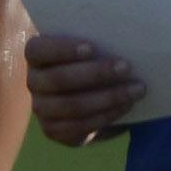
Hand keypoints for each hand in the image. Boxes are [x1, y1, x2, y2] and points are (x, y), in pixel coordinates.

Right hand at [21, 28, 146, 142]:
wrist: (92, 98)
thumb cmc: (94, 62)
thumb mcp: (92, 50)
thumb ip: (99, 42)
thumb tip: (125, 39)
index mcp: (37, 56)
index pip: (38, 50)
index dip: (63, 49)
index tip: (93, 48)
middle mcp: (34, 82)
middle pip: (58, 79)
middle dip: (95, 73)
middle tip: (126, 67)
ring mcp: (41, 108)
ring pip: (70, 105)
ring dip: (107, 98)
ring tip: (136, 89)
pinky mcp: (54, 130)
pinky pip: (78, 126)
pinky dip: (106, 115)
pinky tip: (126, 105)